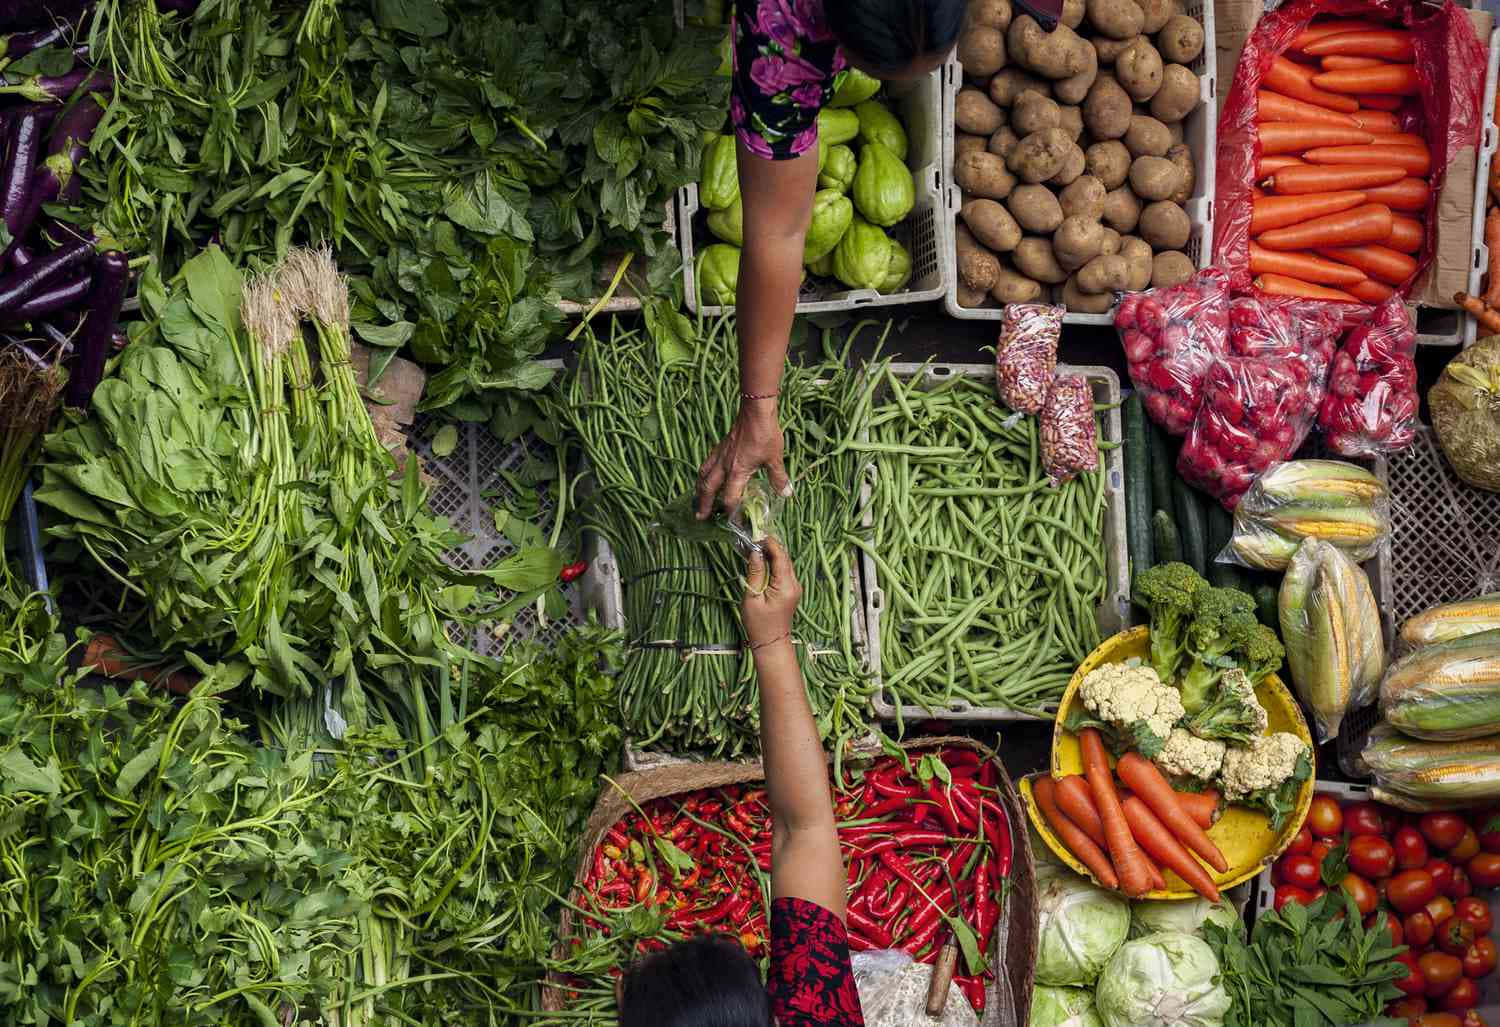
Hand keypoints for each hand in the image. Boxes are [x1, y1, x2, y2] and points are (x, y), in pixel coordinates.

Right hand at [695, 401, 791, 519]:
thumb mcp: (774, 459)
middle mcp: (724, 466)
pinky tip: (707, 475)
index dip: (731, 512)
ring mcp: (720, 455)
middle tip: (700, 516)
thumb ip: (778, 478)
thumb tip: (787, 493)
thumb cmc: (765, 435)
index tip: (733, 522)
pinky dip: (704, 474)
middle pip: (708, 489)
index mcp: (737, 472)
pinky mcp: (720, 447)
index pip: (730, 498)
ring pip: (703, 475)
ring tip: (697, 498)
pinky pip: (707, 464)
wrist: (755, 412)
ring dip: (699, 489)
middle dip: (704, 504)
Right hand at [742, 536, 800, 648]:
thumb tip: (755, 552)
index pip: (781, 557)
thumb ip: (755, 573)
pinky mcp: (792, 590)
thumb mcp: (752, 597)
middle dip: (771, 546)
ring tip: (756, 547)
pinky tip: (763, 561)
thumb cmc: (759, 624)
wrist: (771, 642)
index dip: (770, 543)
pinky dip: (775, 563)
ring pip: (785, 563)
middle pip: (785, 558)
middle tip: (755, 539)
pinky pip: (784, 571)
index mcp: (786, 586)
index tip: (757, 535)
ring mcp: (795, 587)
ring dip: (773, 554)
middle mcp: (794, 584)